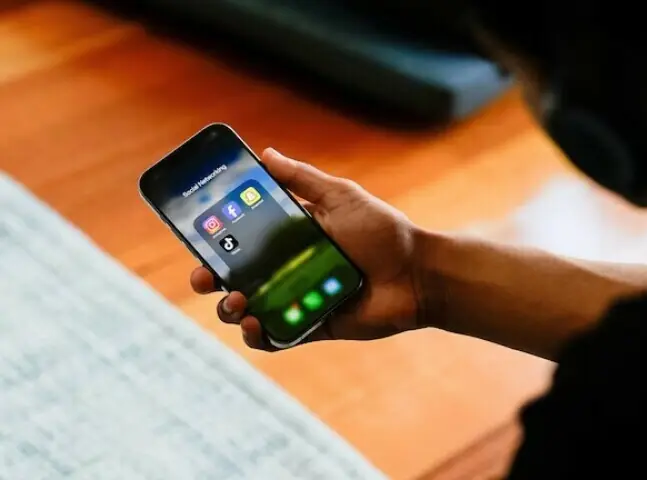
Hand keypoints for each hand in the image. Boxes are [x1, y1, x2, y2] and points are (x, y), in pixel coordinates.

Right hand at [190, 148, 422, 350]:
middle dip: (210, 278)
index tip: (196, 235)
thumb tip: (264, 153)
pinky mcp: (311, 326)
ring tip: (237, 300)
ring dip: (231, 308)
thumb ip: (303, 179)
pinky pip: (275, 336)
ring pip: (247, 309)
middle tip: (204, 276)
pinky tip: (254, 323)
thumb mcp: (341, 197)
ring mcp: (296, 299)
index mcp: (291, 236)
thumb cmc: (383, 232)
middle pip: (235, 276)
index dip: (215, 239)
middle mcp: (288, 268)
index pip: (242, 238)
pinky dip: (258, 335)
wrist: (418, 274)